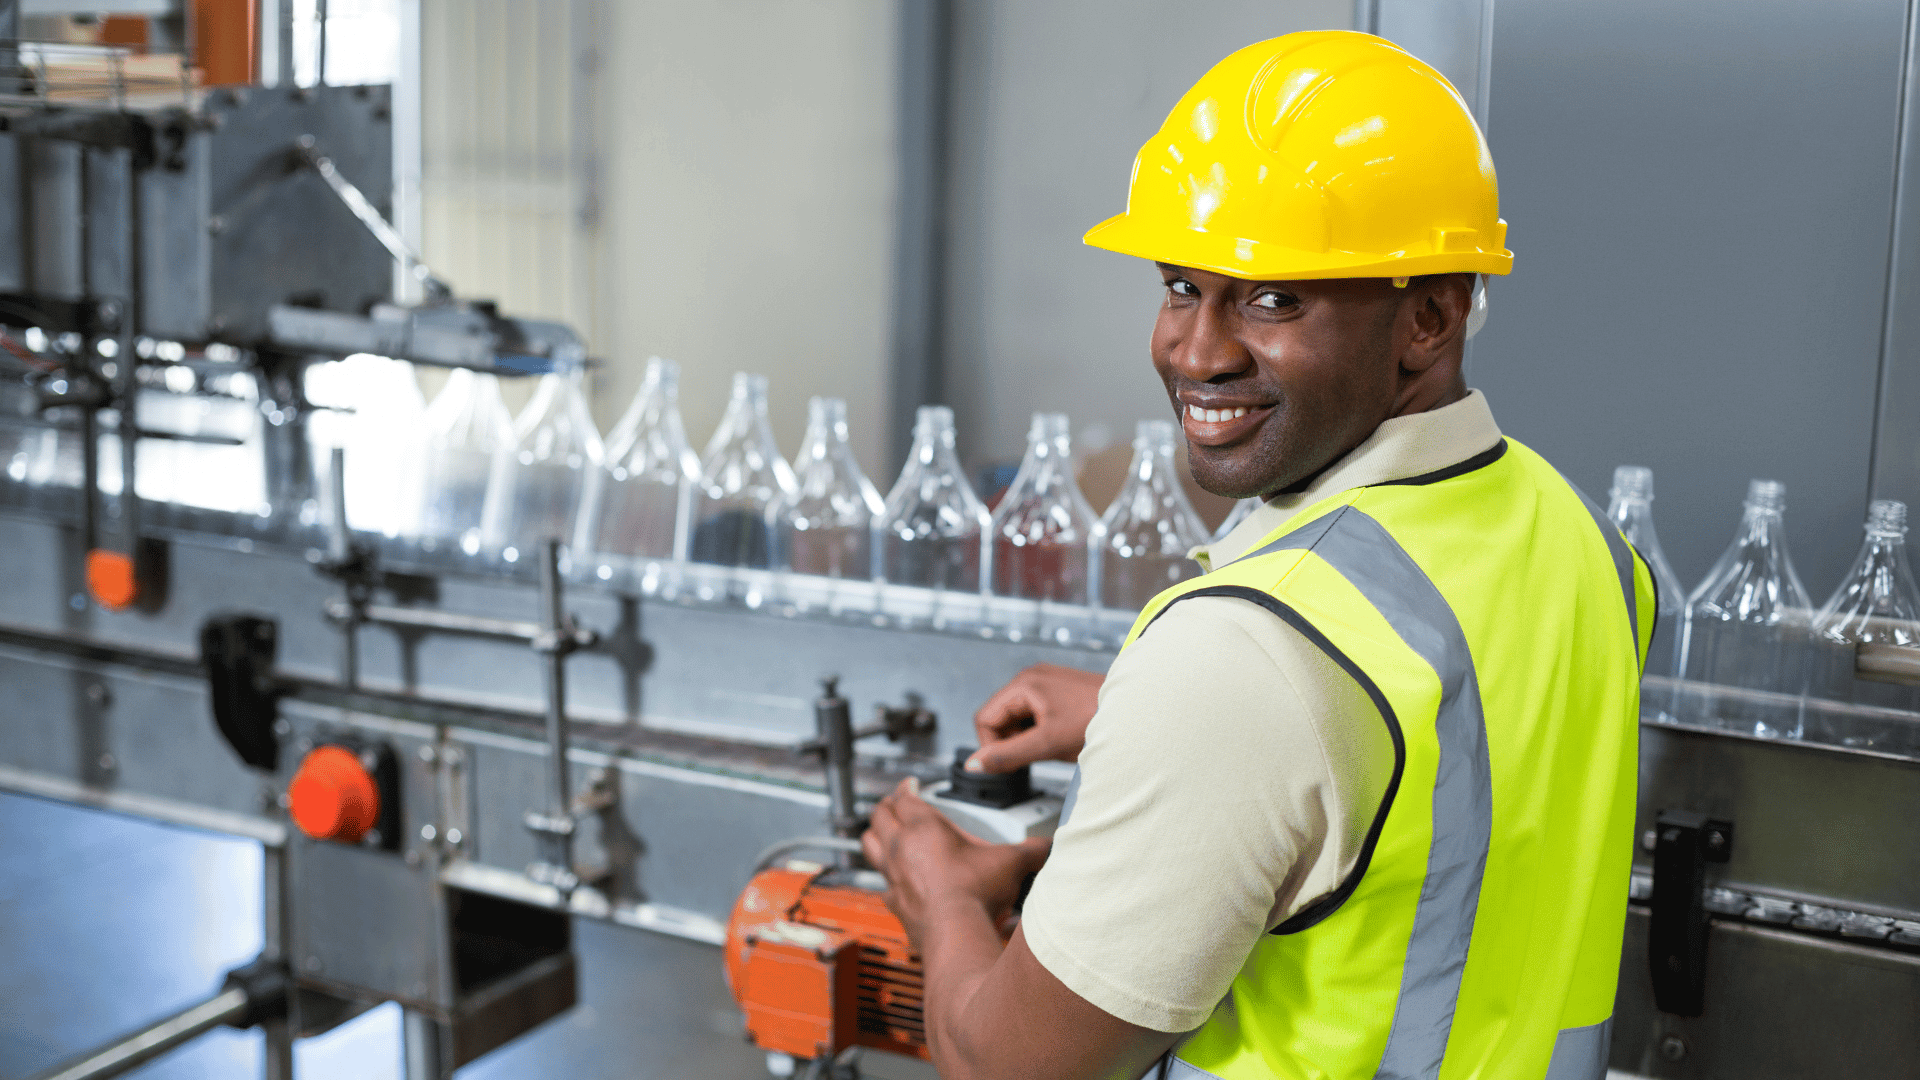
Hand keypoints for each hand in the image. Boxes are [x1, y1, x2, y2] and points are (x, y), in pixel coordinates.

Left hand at [861, 778, 1050, 946]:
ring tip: (884, 834)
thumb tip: (1047, 846)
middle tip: (895, 805)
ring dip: (875, 836)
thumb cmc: (975, 894)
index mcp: (924, 828)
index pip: (905, 796)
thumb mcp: (1010, 863)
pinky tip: (896, 882)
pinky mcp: (895, 903)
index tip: (911, 784)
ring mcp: (894, 876)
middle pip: (878, 816)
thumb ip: (1031, 850)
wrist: (957, 933)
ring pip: (869, 846)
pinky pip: (882, 885)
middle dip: (886, 807)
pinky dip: (886, 879)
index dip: (907, 787)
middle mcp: (902, 848)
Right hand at [968, 663, 1103, 773]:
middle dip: (1011, 742)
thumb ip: (1008, 755)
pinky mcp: (1059, 691)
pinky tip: (1061, 739)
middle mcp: (1032, 678)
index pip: (985, 719)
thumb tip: (974, 765)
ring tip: (1053, 746)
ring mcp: (1047, 683)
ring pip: (1018, 718)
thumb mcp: (1047, 744)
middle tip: (1035, 756)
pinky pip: (1036, 714)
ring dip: (1027, 738)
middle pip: (1000, 718)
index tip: (1008, 766)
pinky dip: (1041, 731)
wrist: (1140, 713)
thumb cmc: (1099, 721)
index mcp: (1024, 684)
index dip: (991, 747)